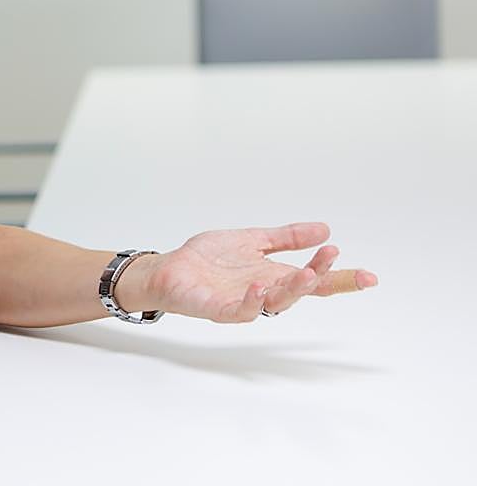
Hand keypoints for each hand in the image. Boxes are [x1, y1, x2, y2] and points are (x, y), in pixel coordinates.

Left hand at [119, 222, 377, 322]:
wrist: (167, 269)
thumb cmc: (207, 259)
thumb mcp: (252, 240)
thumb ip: (286, 237)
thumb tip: (325, 228)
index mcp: (273, 276)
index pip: (313, 280)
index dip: (340, 279)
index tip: (369, 276)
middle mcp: (262, 292)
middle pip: (300, 291)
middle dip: (320, 279)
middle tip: (335, 261)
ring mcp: (241, 302)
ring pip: (274, 302)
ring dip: (292, 288)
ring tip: (307, 273)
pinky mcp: (216, 308)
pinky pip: (237, 309)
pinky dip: (250, 301)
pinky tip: (259, 287)